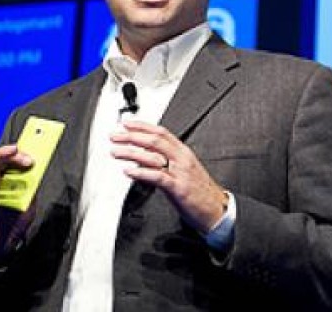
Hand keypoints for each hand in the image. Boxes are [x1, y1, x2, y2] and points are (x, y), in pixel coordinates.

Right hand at [0, 145, 36, 263]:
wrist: (3, 247)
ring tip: (9, 153)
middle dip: (11, 155)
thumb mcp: (29, 204)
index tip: (32, 153)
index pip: (6, 161)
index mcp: (2, 182)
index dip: (18, 154)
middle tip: (27, 157)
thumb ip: (32, 189)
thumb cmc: (13, 223)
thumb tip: (38, 172)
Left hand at [110, 120, 227, 233]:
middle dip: (132, 136)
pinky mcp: (178, 188)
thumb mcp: (183, 171)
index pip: (161, 132)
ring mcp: (180, 173)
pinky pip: (158, 177)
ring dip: (131, 152)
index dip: (143, 126)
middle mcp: (182, 159)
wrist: (216, 209)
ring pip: (153, 156)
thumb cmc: (199, 191)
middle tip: (115, 136)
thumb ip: (165, 162)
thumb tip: (143, 157)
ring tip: (116, 151)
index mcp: (183, 152)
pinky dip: (141, 173)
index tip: (126, 123)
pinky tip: (129, 171)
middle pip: (154, 141)